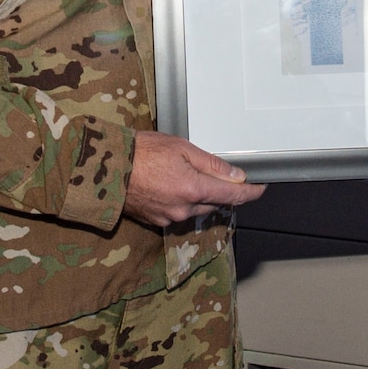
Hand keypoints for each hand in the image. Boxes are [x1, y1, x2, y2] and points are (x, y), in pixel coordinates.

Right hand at [125, 130, 265, 226]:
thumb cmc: (141, 152)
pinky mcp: (156, 221)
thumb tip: (236, 175)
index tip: (260, 188)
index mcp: (194, 189)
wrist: (107, 167)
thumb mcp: (181, 148)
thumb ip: (212, 164)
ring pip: (196, 208)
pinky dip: (181, 200)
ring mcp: (170, 218)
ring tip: (184, 174)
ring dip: (199, 195)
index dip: (250, 192)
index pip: (233, 196)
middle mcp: (185, 209)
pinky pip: (178, 212)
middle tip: (214, 171)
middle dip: (219, 189)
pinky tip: (169, 184)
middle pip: (215, 202)